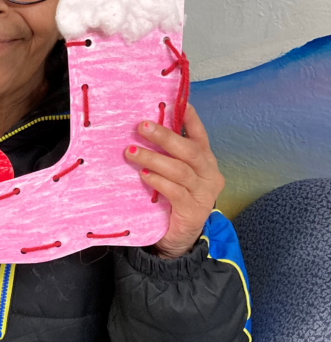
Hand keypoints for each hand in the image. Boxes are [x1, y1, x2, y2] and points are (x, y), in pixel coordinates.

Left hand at [124, 103, 224, 258]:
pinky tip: (144, 176)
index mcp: (205, 161)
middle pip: (189, 150)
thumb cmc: (172, 200)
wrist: (178, 239)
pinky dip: (158, 182)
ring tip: (132, 152)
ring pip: (180, 170)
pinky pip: (175, 191)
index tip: (181, 102)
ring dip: (154, 159)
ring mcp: (204, 193)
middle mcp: (210, 174)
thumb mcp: (172, 175)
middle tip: (142, 126)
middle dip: (165, 136)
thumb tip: (144, 130)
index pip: (200, 136)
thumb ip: (167, 156)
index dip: (191, 119)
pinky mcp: (193, 211)